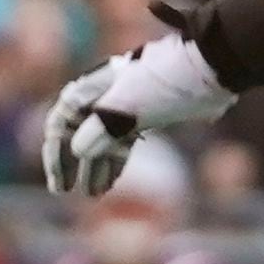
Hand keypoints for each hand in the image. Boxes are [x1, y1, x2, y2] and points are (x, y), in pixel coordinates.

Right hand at [40, 33, 233, 196]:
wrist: (208, 69)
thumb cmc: (164, 83)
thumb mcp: (126, 107)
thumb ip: (99, 130)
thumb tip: (78, 150)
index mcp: (92, 89)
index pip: (60, 122)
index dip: (56, 154)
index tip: (60, 183)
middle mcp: (102, 97)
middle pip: (76, 133)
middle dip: (71, 164)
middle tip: (65, 191)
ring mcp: (124, 106)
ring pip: (100, 142)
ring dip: (93, 167)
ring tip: (93, 194)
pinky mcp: (144, 116)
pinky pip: (121, 143)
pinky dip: (114, 162)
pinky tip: (111, 182)